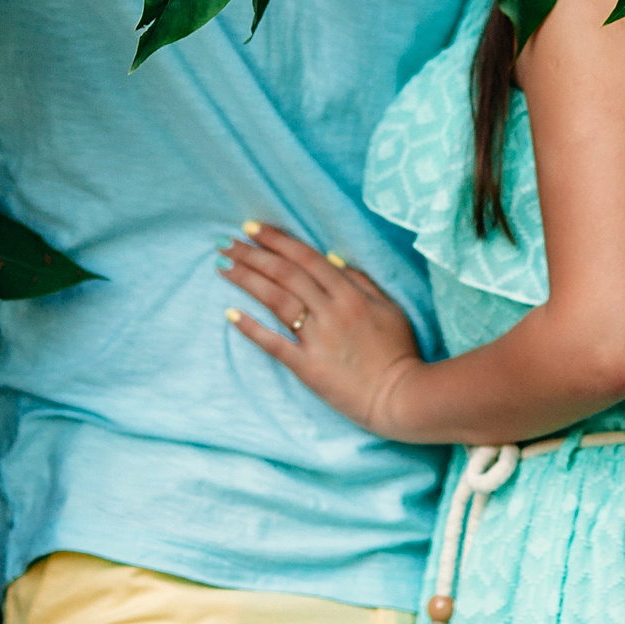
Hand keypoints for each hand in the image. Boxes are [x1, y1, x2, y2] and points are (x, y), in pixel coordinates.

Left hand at [221, 221, 424, 436]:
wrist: (401, 396)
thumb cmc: (399, 352)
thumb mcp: (389, 308)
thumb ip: (362, 281)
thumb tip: (331, 259)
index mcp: (350, 294)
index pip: (307, 258)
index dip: (277, 240)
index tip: (253, 228)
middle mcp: (331, 310)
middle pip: (285, 273)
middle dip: (253, 254)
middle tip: (227, 241)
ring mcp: (318, 338)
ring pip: (276, 300)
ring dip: (247, 279)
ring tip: (223, 265)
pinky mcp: (307, 367)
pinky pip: (274, 344)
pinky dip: (252, 328)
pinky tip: (231, 314)